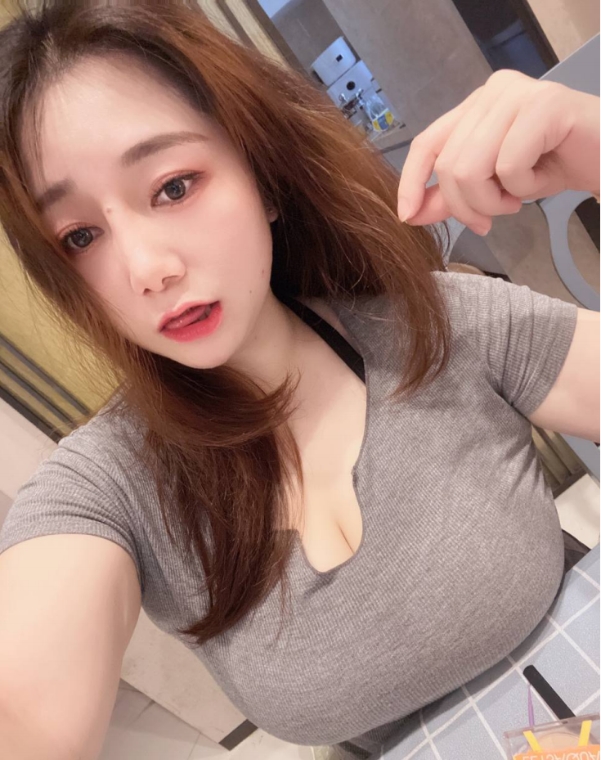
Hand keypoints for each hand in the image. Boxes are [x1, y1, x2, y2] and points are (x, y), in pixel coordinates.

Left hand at [397, 69, 599, 235]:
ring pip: (471, 168)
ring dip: (493, 200)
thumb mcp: (492, 186)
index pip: (427, 143)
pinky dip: (523, 187)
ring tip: (516, 199)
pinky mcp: (545, 106)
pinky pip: (509, 165)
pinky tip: (541, 179)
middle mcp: (493, 92)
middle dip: (467, 206)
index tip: (408, 217)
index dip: (411, 182)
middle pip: (448, 165)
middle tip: (492, 217)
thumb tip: (411, 213)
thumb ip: (452, 196)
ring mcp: (518, 94)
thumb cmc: (552, 165)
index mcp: (475, 106)